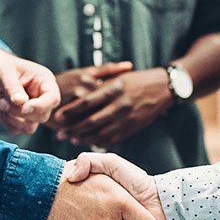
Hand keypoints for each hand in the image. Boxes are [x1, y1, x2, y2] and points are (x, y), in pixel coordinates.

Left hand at [0, 48, 59, 132]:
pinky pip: (17, 130)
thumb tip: (22, 103)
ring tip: (0, 103)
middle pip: (43, 116)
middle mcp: (40, 97)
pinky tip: (0, 108)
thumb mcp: (3, 71)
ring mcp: (29, 109)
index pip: (53, 99)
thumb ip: (13, 87)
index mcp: (43, 81)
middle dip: (21, 112)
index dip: (41, 106)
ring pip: (31, 127)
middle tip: (2, 102)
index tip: (24, 107)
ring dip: (14, 119)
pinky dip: (7, 122)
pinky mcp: (18, 118)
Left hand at [48, 67, 172, 147]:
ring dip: (83, 138)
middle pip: (91, 121)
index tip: (57, 116)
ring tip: (71, 139)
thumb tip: (77, 95)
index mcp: (113, 89)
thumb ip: (99, 86)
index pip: (86, 102)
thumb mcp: (117, 77)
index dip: (70, 111)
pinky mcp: (133, 127)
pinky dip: (99, 142)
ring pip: (101, 132)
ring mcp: (127, 118)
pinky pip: (113, 138)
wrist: (162, 88)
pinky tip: (89, 142)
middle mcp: (119, 104)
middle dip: (73, 128)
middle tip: (59, 133)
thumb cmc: (135, 80)